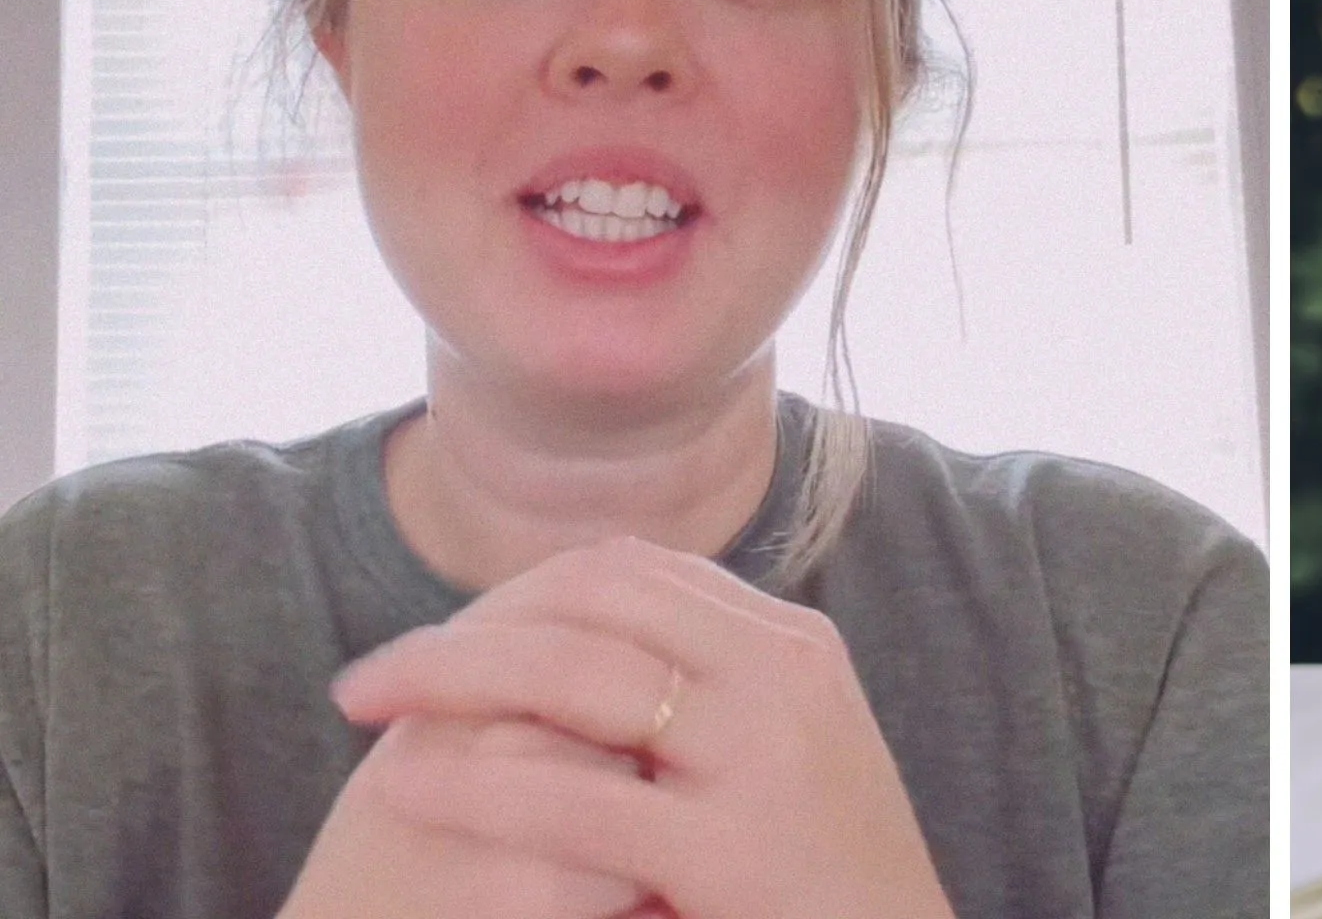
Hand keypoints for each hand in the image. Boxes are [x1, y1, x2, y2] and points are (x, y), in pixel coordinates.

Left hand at [331, 536, 956, 918]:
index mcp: (793, 644)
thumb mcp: (788, 750)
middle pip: (595, 600)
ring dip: (446, 676)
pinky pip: (568, 801)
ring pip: (573, 674)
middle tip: (371, 673)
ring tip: (362, 703)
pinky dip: (470, 787)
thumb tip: (590, 642)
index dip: (522, 591)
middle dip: (468, 625)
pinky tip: (404, 789)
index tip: (447, 634)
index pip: (635, 573)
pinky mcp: (729, 847)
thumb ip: (713, 689)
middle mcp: (781, 674)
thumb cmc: (829, 877)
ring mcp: (760, 754)